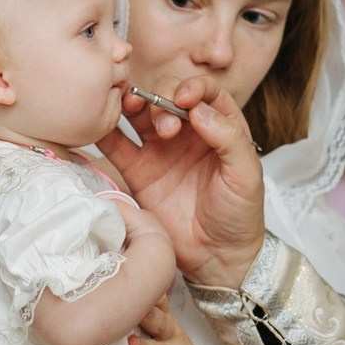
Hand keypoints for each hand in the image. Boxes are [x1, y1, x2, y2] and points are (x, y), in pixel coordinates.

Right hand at [98, 77, 264, 288]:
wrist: (218, 257)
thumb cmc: (240, 215)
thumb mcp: (246, 175)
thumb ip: (229, 138)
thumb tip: (199, 110)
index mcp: (219, 127)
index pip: (205, 92)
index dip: (192, 86)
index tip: (185, 99)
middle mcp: (188, 133)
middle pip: (167, 96)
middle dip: (162, 100)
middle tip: (166, 126)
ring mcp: (160, 150)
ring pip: (140, 113)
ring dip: (132, 104)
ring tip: (131, 109)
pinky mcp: (138, 171)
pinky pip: (116, 144)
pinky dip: (104, 130)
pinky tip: (97, 121)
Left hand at [131, 299, 256, 344]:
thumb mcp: (169, 334)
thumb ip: (153, 314)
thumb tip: (134, 288)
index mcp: (168, 327)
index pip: (157, 303)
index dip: (147, 289)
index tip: (131, 274)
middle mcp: (173, 341)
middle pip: (159, 322)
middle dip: (146, 312)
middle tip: (128, 303)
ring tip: (132, 344)